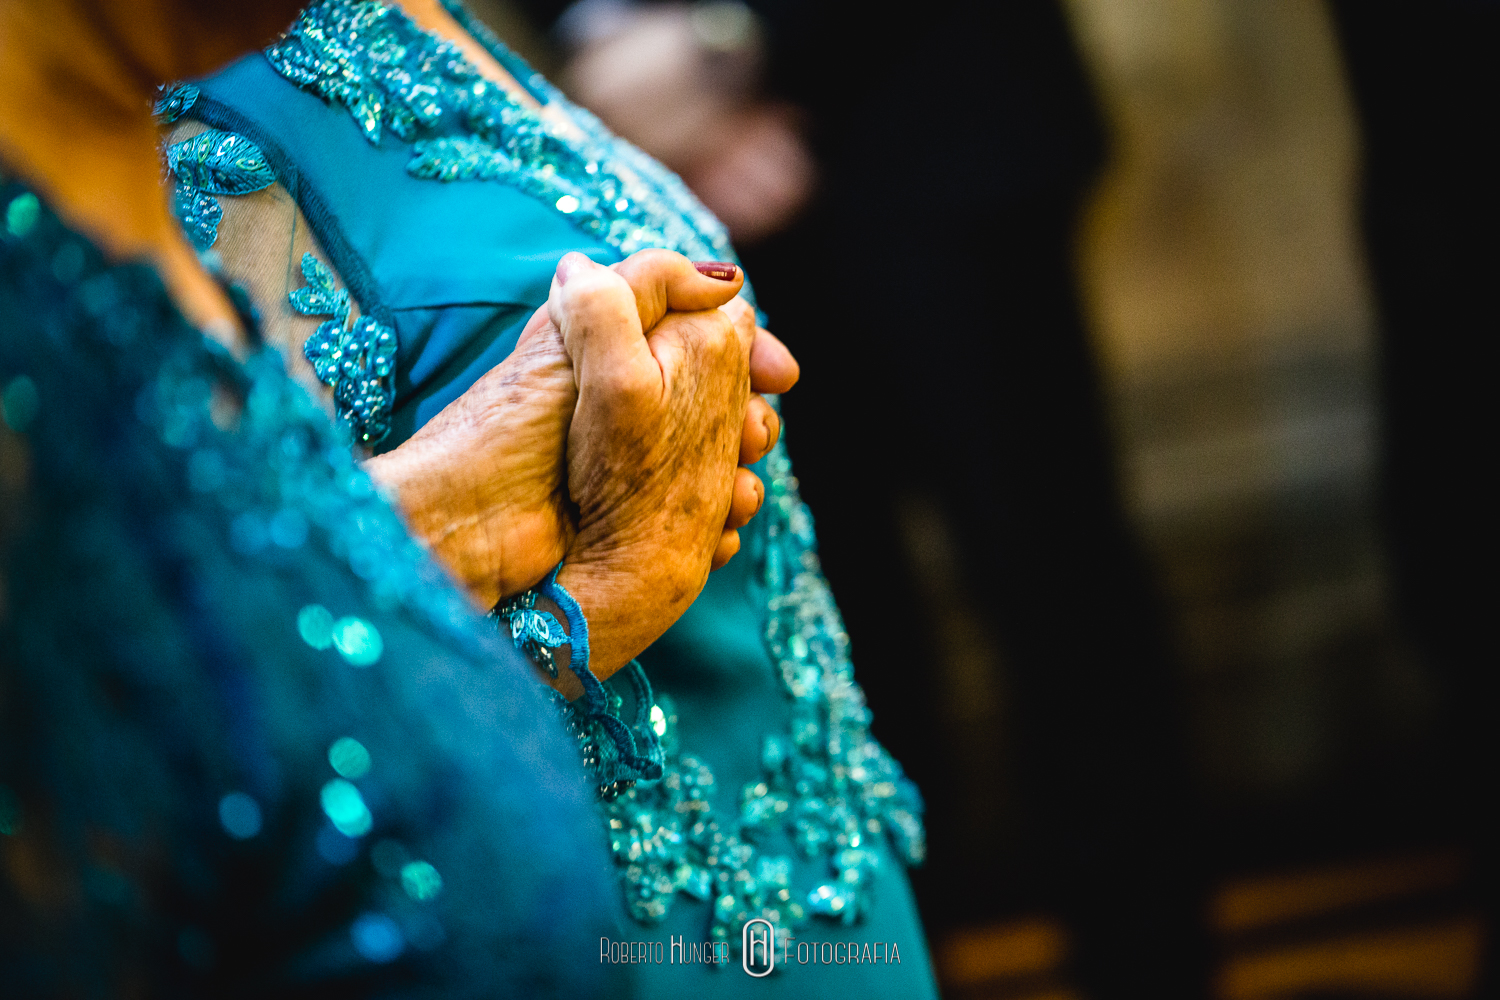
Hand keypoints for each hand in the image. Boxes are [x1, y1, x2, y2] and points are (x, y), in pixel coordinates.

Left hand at [364, 251, 798, 616]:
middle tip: (758, 435)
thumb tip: (728, 278)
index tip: (781, 376)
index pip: (703, 336)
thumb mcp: (580, 330)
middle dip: (750, 415)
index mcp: (607, 348)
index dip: (749, 351)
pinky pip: (697, 513)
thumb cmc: (516, 428)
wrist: (472, 527)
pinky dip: (720, 519)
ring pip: (715, 457)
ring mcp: (626, 463)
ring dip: (741, 471)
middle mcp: (619, 401)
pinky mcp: (628, 519)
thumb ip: (647, 284)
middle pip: (718, 399)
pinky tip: (723, 531)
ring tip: (740, 488)